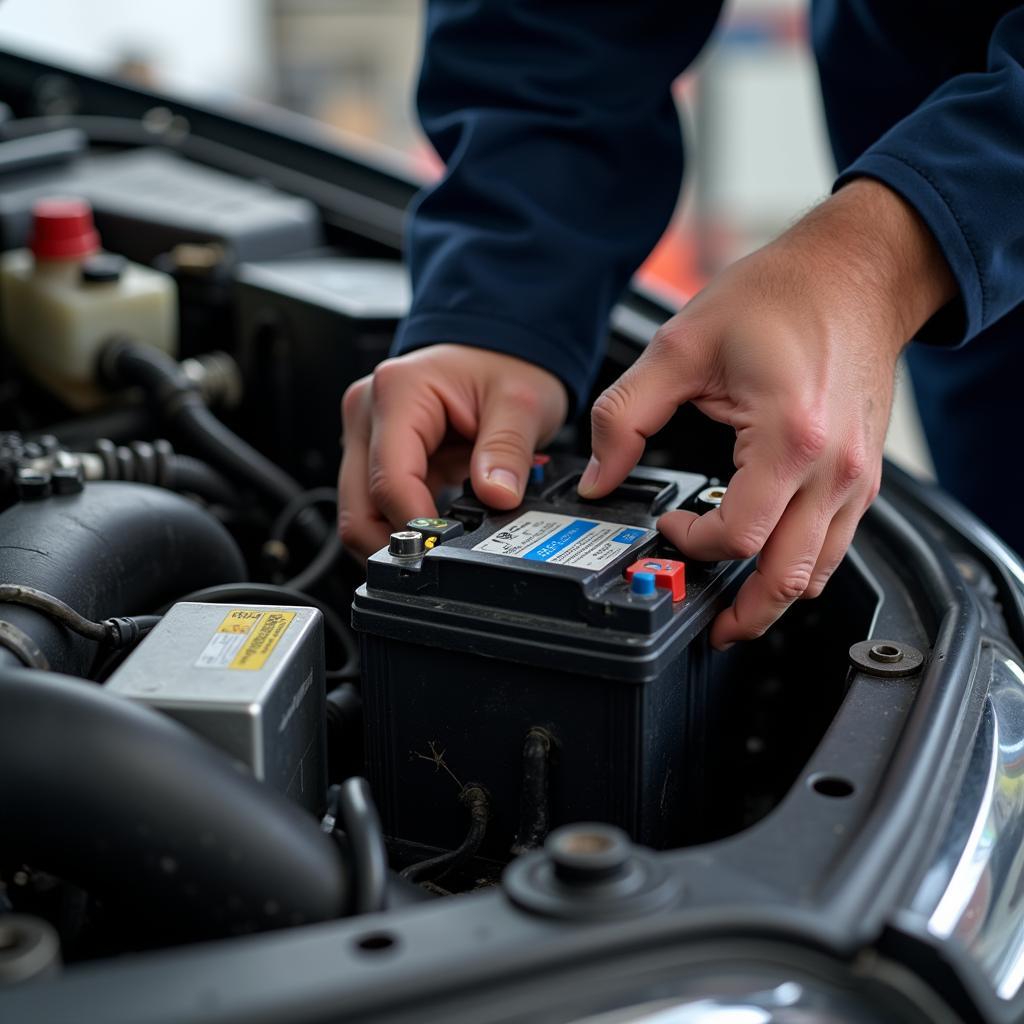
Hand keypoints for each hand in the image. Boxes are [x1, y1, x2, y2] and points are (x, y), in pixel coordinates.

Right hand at [339, 345, 567, 557]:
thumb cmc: (503, 364)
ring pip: (362, 513)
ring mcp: (366, 435)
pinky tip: (440, 517)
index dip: (416, 526)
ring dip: (401, 533)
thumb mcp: (522, 404)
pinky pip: (379, 505)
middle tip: (442, 559)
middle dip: (397, 544)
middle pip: (358, 508)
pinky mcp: (374, 455)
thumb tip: (497, 498)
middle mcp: (368, 412)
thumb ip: (508, 452)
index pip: (388, 481)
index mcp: (397, 392)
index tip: (447, 549)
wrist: (497, 348)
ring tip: (449, 531)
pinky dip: (407, 521)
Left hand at [579, 179, 955, 648]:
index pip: (738, 536)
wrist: (854, 272)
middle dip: (744, 613)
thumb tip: (599, 477)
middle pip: (790, 578)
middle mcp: (834, 468)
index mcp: (789, 437)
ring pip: (819, 572)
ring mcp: (857, 476)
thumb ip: (625, 417)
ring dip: (775, 598)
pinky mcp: (864, 474)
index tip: (667, 525)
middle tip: (709, 625)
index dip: (691, 543)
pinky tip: (769, 561)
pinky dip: (801, 565)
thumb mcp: (681, 345)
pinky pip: (836, 545)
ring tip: (737, 609)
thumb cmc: (779, 297)